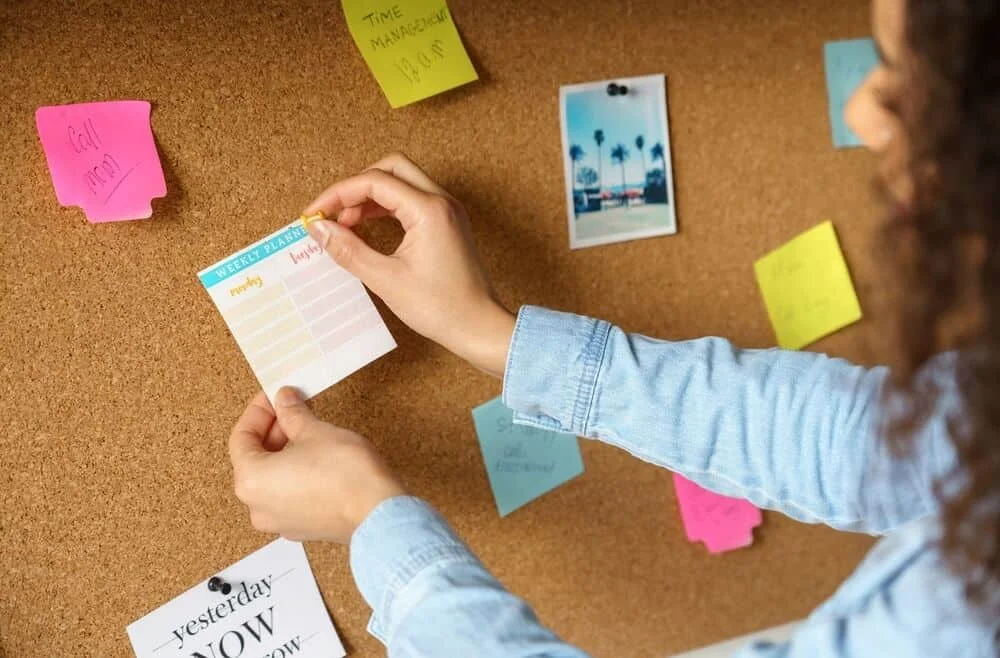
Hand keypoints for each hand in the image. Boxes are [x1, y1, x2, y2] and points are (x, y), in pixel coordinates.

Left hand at [228, 388, 405, 542]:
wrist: (377, 512)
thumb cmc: (345, 474)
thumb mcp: (314, 431)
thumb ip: (292, 414)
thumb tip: (284, 401)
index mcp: (251, 480)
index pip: (241, 437)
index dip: (258, 411)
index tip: (273, 397)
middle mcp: (257, 506)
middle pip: (254, 459)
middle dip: (273, 430)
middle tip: (291, 408)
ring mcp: (279, 521)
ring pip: (271, 479)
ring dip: (284, 452)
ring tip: (305, 430)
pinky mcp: (301, 527)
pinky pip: (288, 495)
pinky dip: (295, 473)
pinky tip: (315, 457)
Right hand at [302, 153, 515, 376]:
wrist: (479, 327)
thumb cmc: (441, 308)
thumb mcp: (386, 280)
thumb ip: (349, 250)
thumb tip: (319, 229)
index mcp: (429, 210)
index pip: (375, 181)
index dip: (338, 194)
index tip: (315, 214)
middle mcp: (441, 202)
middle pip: (391, 169)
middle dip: (356, 186)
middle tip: (333, 213)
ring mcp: (447, 212)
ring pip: (403, 183)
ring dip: (371, 196)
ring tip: (346, 224)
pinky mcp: (448, 224)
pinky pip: (412, 201)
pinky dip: (387, 208)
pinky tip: (368, 228)